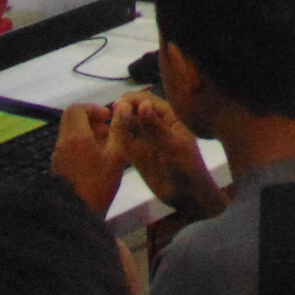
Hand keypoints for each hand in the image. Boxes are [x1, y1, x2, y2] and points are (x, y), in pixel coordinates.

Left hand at [53, 101, 127, 215]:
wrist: (77, 215)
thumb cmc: (99, 185)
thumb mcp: (117, 156)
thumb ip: (120, 130)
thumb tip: (123, 108)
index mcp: (76, 136)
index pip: (77, 109)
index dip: (93, 108)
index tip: (108, 118)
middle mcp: (63, 142)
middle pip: (72, 118)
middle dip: (91, 119)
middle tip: (108, 130)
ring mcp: (58, 155)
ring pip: (70, 132)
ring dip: (87, 132)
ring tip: (106, 146)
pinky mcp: (58, 166)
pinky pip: (68, 145)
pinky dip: (81, 144)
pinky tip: (96, 160)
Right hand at [113, 90, 227, 221]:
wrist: (187, 195)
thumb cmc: (187, 166)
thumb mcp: (173, 145)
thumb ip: (156, 126)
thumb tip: (142, 104)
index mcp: (169, 117)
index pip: (148, 100)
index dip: (134, 99)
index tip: (120, 104)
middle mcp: (155, 124)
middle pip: (135, 110)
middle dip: (123, 108)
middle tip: (112, 113)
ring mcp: (145, 139)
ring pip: (127, 125)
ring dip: (117, 121)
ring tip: (107, 124)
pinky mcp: (136, 154)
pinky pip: (123, 141)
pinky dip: (115, 136)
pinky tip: (107, 136)